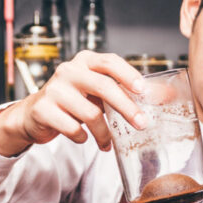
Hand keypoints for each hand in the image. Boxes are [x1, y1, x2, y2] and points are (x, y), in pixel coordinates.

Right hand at [0, 51, 146, 155]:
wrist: (35, 115)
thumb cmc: (74, 101)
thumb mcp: (100, 92)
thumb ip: (129, 91)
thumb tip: (167, 94)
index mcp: (85, 61)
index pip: (110, 62)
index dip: (128, 75)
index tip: (143, 90)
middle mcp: (69, 71)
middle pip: (104, 87)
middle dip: (126, 108)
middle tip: (141, 124)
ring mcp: (54, 89)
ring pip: (90, 113)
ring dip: (104, 132)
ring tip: (107, 142)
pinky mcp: (43, 109)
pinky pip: (73, 128)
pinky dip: (82, 138)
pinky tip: (83, 138)